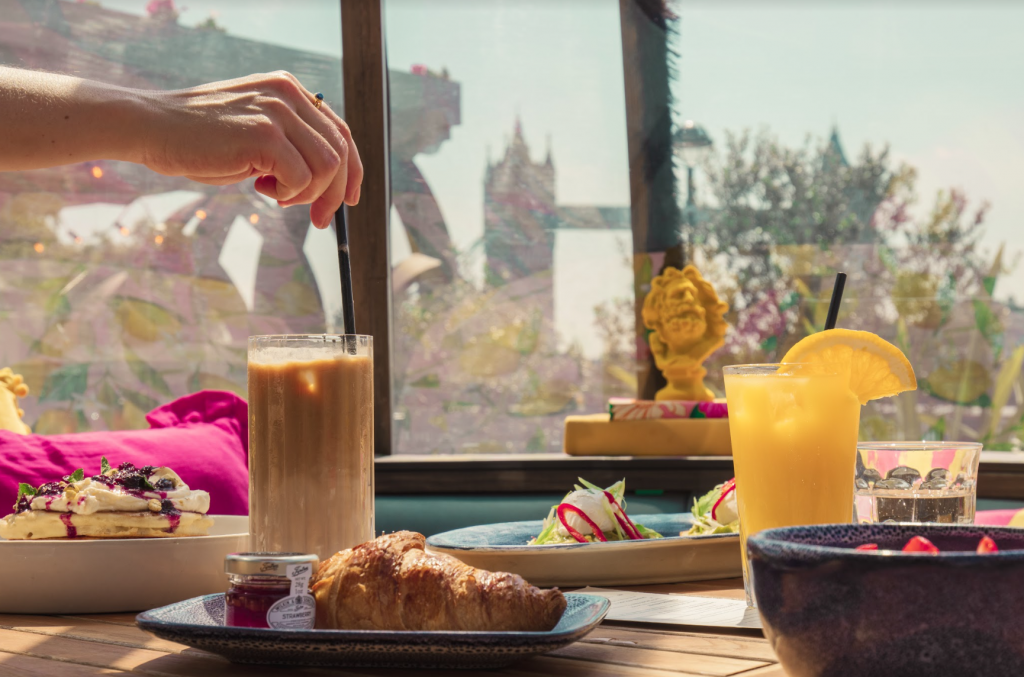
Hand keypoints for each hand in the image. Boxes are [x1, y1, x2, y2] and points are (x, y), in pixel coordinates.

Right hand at [140, 71, 362, 228]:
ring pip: (327, 167)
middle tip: (318, 219)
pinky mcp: (264, 135)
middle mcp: (289, 94)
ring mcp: (277, 111)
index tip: (349, 200)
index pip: (340, 132)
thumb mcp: (255, 131)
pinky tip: (260, 187)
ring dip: (306, 193)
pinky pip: (301, 178)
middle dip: (334, 193)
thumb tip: (328, 182)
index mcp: (290, 89)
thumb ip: (290, 143)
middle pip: (340, 152)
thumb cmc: (201, 139)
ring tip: (275, 194)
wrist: (153, 128)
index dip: (351, 171)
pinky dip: (287, 193)